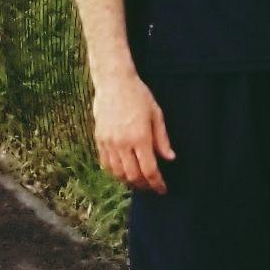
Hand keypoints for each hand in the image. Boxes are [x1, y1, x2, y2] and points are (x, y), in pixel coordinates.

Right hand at [94, 69, 177, 193]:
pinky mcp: (99, 138)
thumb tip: (170, 158)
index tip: (162, 189)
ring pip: (118, 173)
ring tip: (138, 181)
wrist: (114, 81)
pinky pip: (105, 163)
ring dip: (129, 181)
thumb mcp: (156, 114)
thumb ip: (162, 139)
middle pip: (133, 175)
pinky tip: (122, 172)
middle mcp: (123, 143)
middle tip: (151, 186)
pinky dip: (114, 172)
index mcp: (140, 137)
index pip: (150, 170)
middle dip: (144, 185)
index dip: (157, 183)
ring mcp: (109, 142)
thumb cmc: (138, 95)